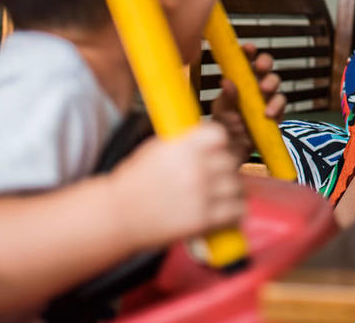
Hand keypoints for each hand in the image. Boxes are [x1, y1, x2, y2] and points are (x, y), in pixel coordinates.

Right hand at [108, 122, 244, 248]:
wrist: (116, 216)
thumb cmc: (134, 183)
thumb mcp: (157, 149)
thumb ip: (186, 143)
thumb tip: (213, 139)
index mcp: (183, 147)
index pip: (221, 135)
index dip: (221, 144)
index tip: (217, 151)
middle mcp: (195, 167)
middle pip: (232, 161)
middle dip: (226, 169)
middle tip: (218, 177)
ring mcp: (202, 193)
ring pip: (238, 185)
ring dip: (232, 190)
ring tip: (220, 196)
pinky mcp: (204, 219)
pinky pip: (238, 210)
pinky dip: (235, 212)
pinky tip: (225, 212)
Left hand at [211, 44, 285, 161]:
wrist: (233, 150)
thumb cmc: (224, 125)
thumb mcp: (221, 111)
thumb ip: (226, 97)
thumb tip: (226, 81)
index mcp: (240, 79)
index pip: (245, 60)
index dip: (248, 52)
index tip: (248, 48)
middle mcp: (255, 85)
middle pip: (265, 66)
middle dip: (265, 62)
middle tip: (260, 67)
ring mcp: (267, 98)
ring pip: (275, 82)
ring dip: (270, 83)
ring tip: (263, 90)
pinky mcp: (277, 112)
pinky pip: (281, 104)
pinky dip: (276, 106)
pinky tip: (268, 113)